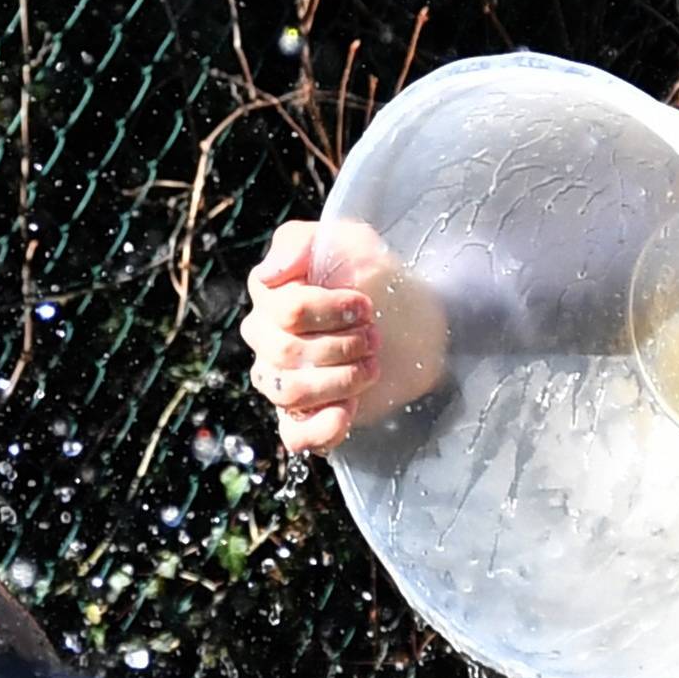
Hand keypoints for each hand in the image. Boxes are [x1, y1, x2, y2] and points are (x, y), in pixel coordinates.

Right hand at [242, 217, 446, 450]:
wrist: (412, 318)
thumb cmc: (374, 274)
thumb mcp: (346, 240)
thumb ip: (300, 244)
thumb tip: (269, 275)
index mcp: (268, 297)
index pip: (286, 312)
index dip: (331, 310)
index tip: (365, 306)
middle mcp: (266, 341)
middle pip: (287, 353)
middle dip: (342, 345)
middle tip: (375, 336)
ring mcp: (281, 382)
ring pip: (290, 393)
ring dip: (340, 380)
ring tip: (372, 367)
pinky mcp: (304, 417)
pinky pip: (294, 436)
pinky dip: (323, 428)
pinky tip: (348, 411)